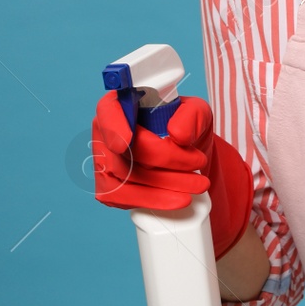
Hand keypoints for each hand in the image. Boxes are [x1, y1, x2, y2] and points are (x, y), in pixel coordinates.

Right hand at [91, 90, 253, 259]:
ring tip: (200, 184)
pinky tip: (179, 200)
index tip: (125, 143)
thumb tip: (177, 135)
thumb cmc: (186, 126)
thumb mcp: (197, 112)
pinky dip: (154, 200)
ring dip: (165, 184)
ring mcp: (104, 162)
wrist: (187, 153)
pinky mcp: (110, 187)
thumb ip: (191, 116)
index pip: (108, 111)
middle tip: (200, 162)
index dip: (113, 127)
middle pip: (124, 151)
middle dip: (166, 160)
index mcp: (122, 105)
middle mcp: (106, 132)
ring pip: (125, 178)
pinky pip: (124, 198)